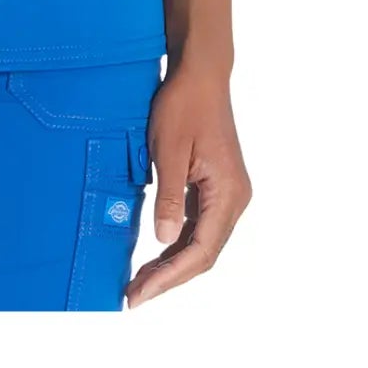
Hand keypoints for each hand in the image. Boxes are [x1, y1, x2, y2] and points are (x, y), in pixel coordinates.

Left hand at [126, 54, 250, 306]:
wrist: (200, 72)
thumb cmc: (183, 104)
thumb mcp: (169, 150)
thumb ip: (169, 198)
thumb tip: (164, 242)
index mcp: (229, 193)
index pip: (201, 251)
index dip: (169, 278)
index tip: (140, 294)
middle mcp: (235, 198)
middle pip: (203, 253)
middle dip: (169, 277)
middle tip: (133, 295)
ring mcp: (228, 193)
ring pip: (202, 242)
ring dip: (172, 263)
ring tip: (139, 281)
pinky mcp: (216, 185)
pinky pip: (199, 224)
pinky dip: (177, 242)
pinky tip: (156, 251)